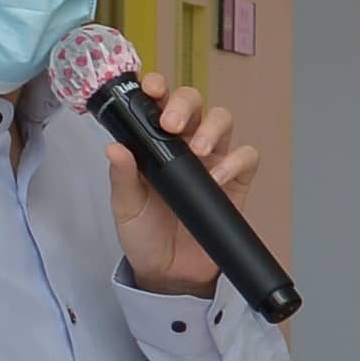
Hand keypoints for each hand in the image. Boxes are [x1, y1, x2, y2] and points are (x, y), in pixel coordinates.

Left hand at [104, 58, 255, 295]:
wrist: (169, 273)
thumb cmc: (144, 234)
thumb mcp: (125, 207)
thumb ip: (121, 177)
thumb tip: (114, 147)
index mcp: (154, 142)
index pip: (159, 102)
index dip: (158, 87)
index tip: (151, 89)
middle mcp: (185, 143)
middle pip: (194, 102)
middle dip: (184, 104)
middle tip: (171, 125)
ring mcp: (213, 159)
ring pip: (222, 121)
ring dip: (212, 128)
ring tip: (199, 150)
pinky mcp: (236, 181)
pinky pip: (246, 156)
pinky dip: (235, 162)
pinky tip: (218, 178)